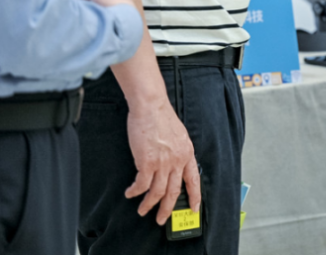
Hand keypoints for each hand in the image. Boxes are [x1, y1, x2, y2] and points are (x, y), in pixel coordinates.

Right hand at [124, 97, 200, 223]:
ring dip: (148, 204)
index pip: (193, 180)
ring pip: (157, 192)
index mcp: (187, 153)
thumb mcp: (179, 135)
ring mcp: (163, 162)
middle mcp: (177, 160)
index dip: (195, 196)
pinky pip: (142, 184)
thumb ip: (178, 151)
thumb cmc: (161, 117)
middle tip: (161, 220)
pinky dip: (135, 192)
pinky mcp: (147, 162)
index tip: (194, 209)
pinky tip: (130, 193)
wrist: (151, 106)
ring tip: (143, 210)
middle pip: (174, 191)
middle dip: (167, 209)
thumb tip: (173, 165)